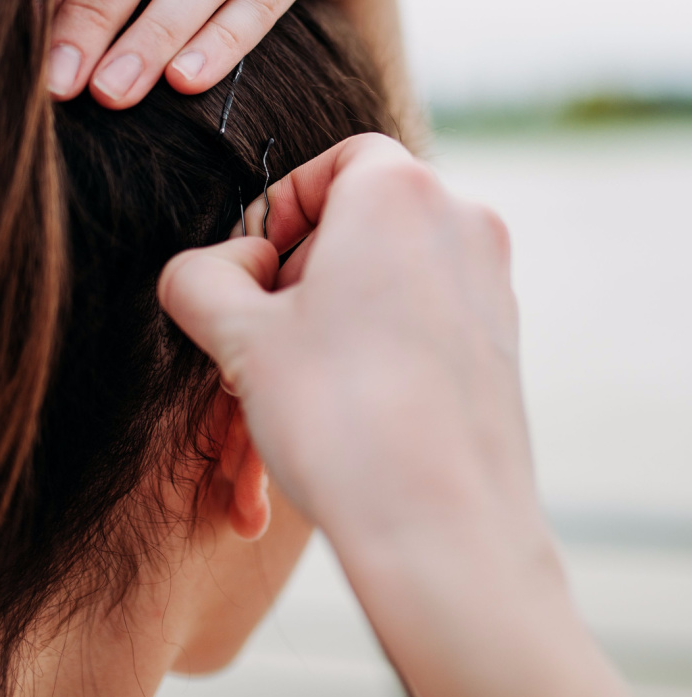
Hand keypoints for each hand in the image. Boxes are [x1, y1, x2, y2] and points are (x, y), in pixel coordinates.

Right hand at [159, 134, 691, 696]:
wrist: (441, 533)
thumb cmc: (340, 419)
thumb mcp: (238, 336)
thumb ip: (197, 277)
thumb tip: (203, 272)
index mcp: (401, 192)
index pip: (330, 163)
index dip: (275, 211)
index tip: (247, 272)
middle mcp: (461, 223)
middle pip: (352, 227)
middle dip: (290, 281)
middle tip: (252, 340)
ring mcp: (489, 287)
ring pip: (376, 287)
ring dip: (315, 332)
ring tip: (273, 400)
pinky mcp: (498, 346)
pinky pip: (411, 328)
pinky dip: (360, 359)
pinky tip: (320, 423)